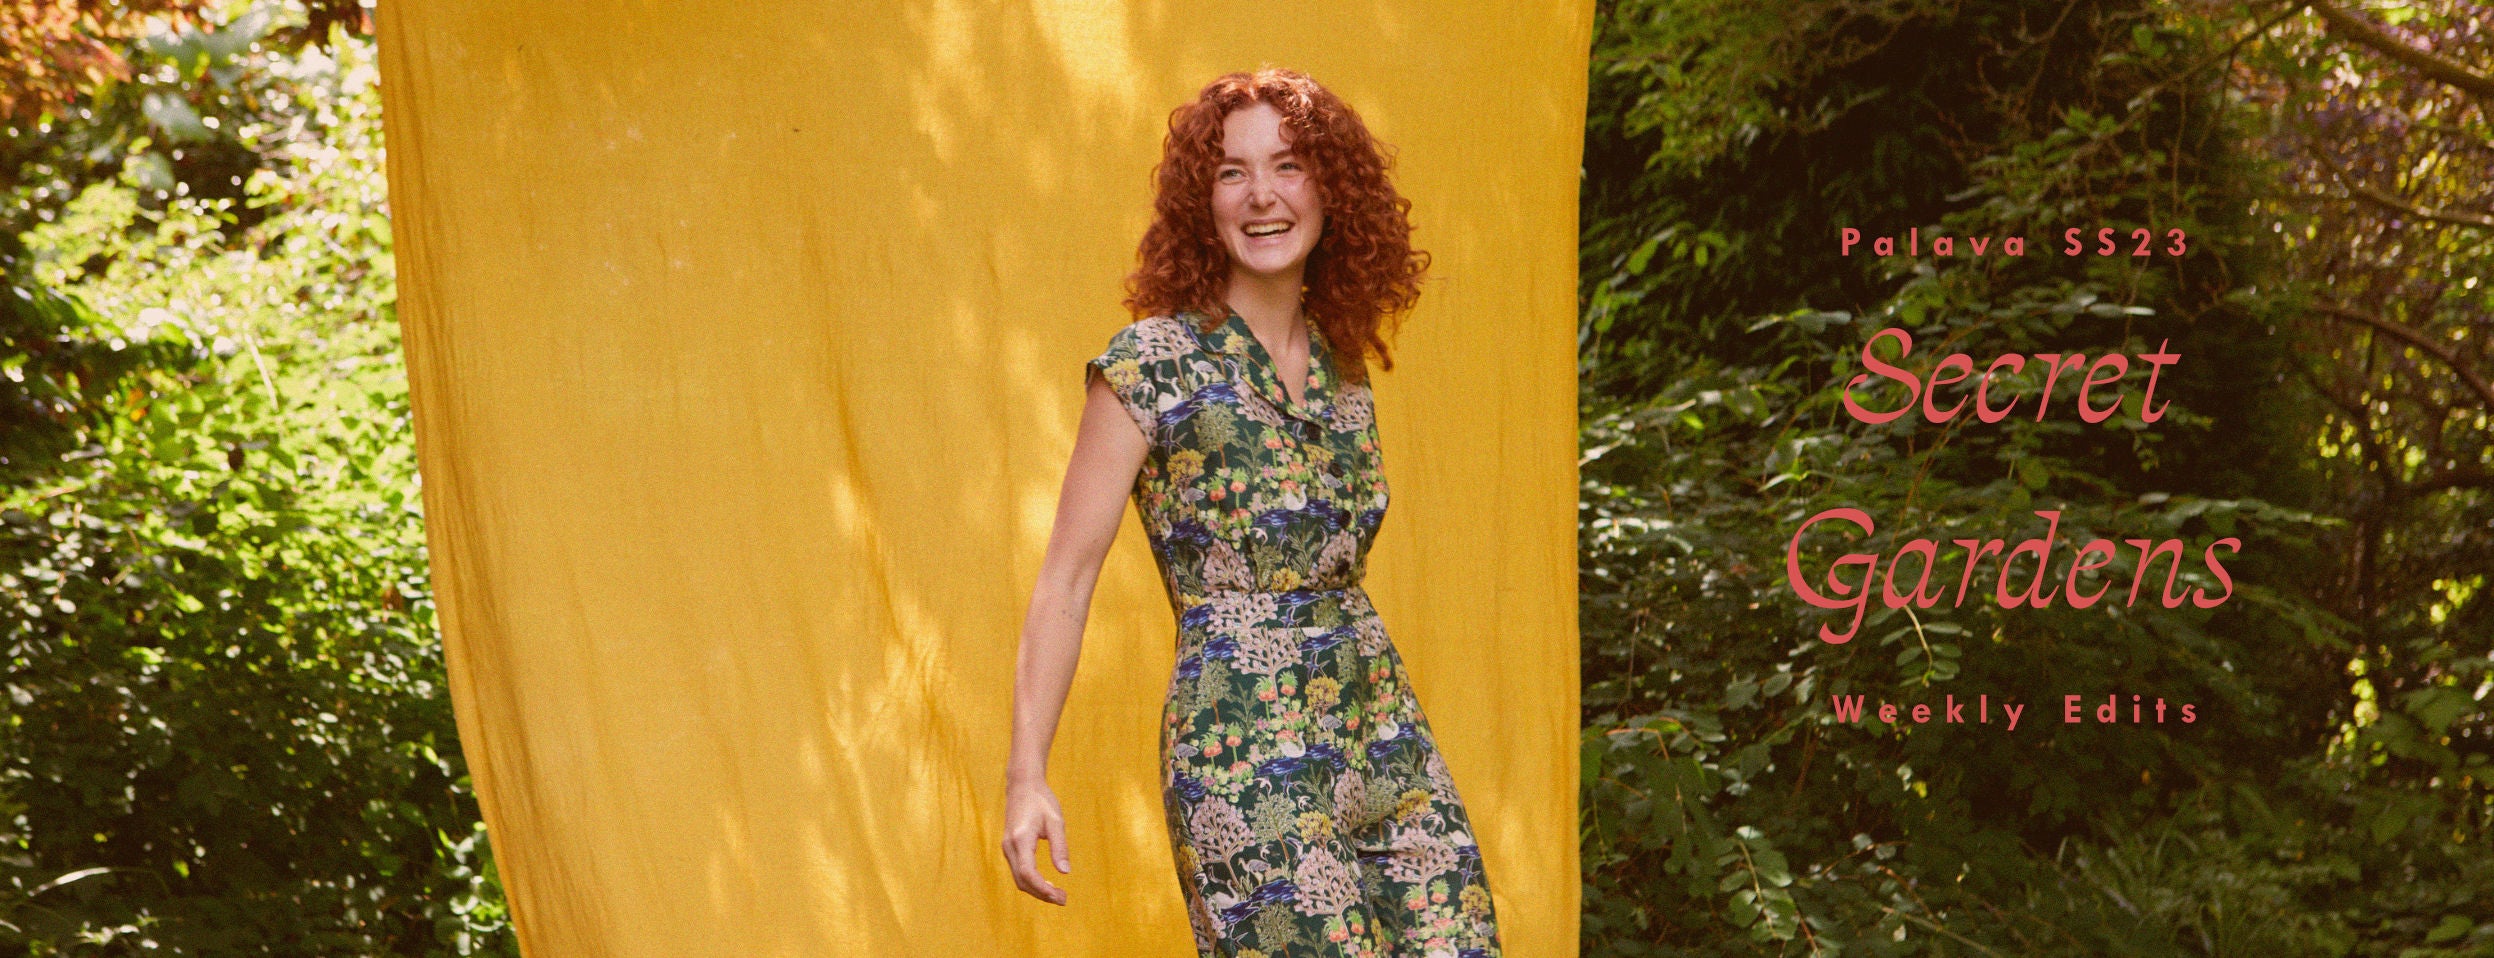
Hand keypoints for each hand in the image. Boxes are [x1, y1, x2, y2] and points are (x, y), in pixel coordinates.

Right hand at [1002, 778, 1070, 904]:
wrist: (1022, 786)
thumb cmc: (1041, 801)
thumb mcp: (1056, 821)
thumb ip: (1060, 847)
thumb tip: (1065, 872)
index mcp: (1020, 839)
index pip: (1028, 873)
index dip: (1043, 889)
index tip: (1060, 896)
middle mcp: (1010, 846)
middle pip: (1022, 881)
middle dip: (1042, 894)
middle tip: (1064, 899)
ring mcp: (1007, 848)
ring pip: (1018, 879)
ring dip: (1037, 890)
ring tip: (1058, 894)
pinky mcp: (1009, 848)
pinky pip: (1018, 871)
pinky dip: (1031, 882)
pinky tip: (1047, 883)